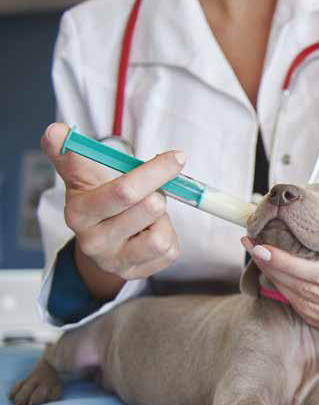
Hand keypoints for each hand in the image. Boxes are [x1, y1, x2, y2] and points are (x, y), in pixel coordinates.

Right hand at [42, 123, 184, 295]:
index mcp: (80, 213)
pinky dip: (168, 236)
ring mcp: (116, 262)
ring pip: (161, 236)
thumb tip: (55, 131)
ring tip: (147, 216)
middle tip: (150, 192)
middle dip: (158, 194)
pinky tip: (150, 232)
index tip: (177, 157)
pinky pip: (170, 251)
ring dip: (163, 220)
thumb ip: (69, 153)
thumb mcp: (81, 176)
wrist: (98, 240)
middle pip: (150, 208)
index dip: (155, 171)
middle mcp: (94, 242)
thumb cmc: (96, 199)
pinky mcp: (137, 273)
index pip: (123, 191)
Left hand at [241, 232, 318, 335]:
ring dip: (278, 283)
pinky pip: (312, 316)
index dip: (289, 263)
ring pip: (306, 306)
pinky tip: (277, 279)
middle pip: (308, 291)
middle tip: (251, 246)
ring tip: (260, 259)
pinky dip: (290, 298)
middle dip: (275, 269)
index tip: (263, 246)